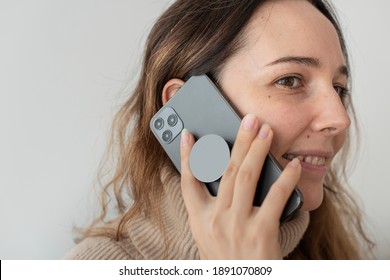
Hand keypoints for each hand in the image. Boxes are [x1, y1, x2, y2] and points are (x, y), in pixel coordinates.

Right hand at [180, 114, 300, 258]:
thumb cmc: (228, 260)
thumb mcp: (209, 236)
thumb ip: (212, 208)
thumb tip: (222, 174)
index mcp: (200, 219)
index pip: (189, 182)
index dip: (188, 157)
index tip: (189, 135)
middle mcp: (216, 219)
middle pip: (226, 170)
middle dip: (239, 141)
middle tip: (249, 119)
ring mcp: (238, 225)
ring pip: (246, 176)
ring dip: (257, 149)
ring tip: (266, 131)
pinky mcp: (261, 233)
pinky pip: (275, 198)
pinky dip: (285, 178)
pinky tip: (292, 165)